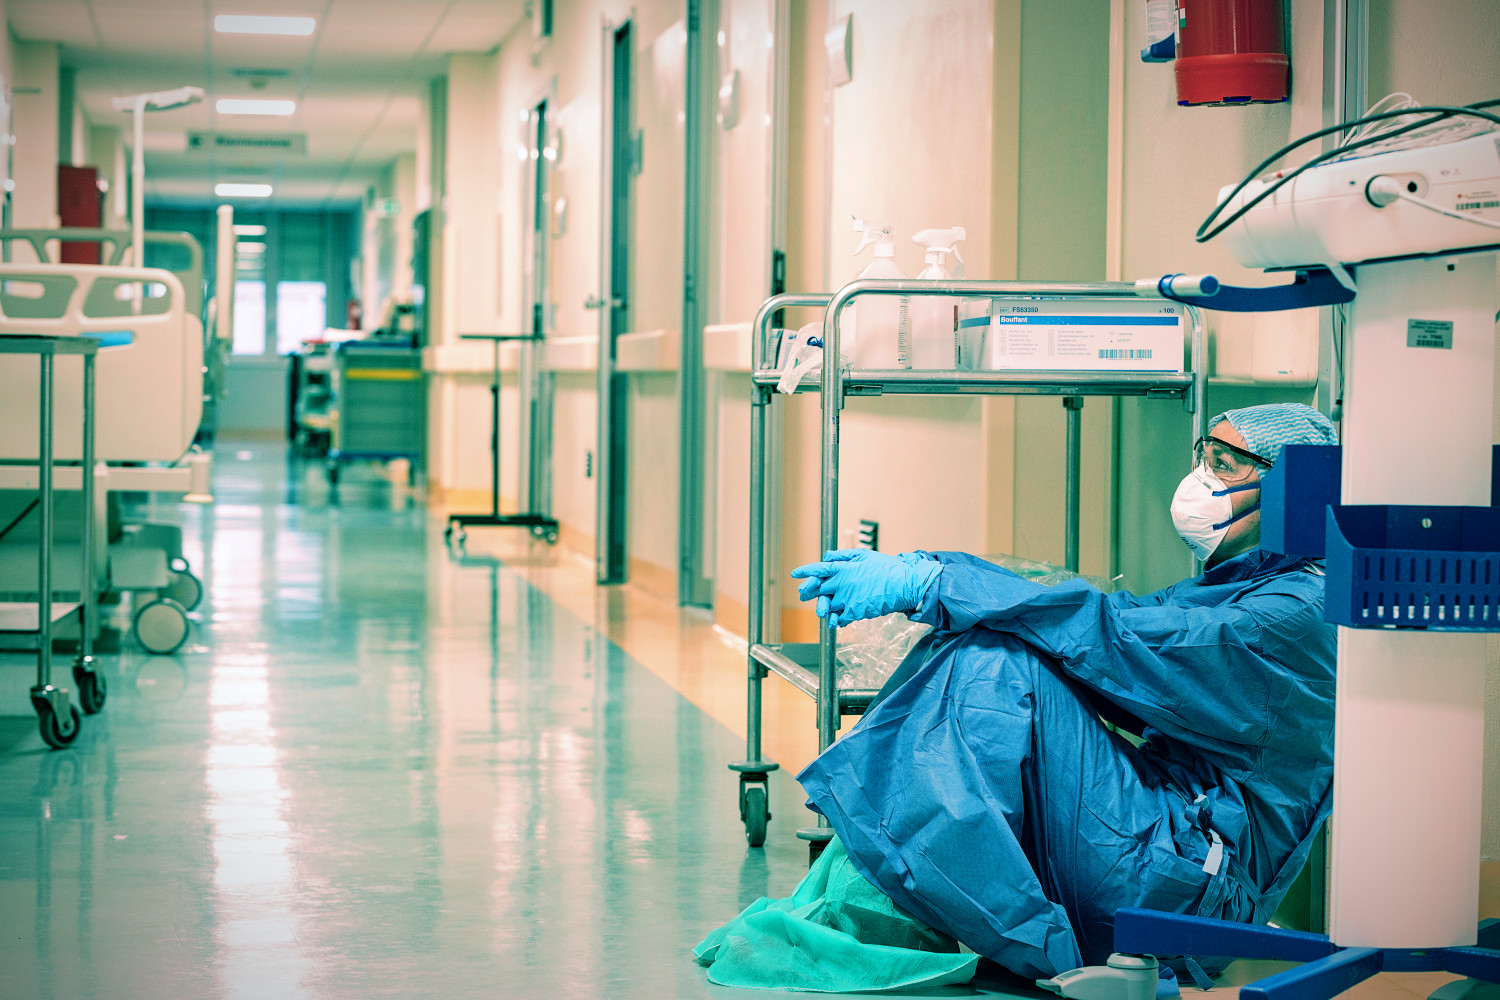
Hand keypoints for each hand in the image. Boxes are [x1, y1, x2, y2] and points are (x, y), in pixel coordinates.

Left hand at [789, 549, 940, 627]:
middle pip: (818, 590)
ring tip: (821, 611)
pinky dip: (837, 619)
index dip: (805, 571)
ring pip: (827, 606)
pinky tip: (837, 620)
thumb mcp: (864, 555)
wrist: (903, 585)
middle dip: (808, 592)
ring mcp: (847, 599)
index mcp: (843, 568)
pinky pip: (840, 618)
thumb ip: (843, 556)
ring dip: (823, 608)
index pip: (819, 569)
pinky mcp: (855, 612)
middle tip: (803, 595)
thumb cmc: (886, 568)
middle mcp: (842, 584)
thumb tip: (826, 556)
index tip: (795, 574)